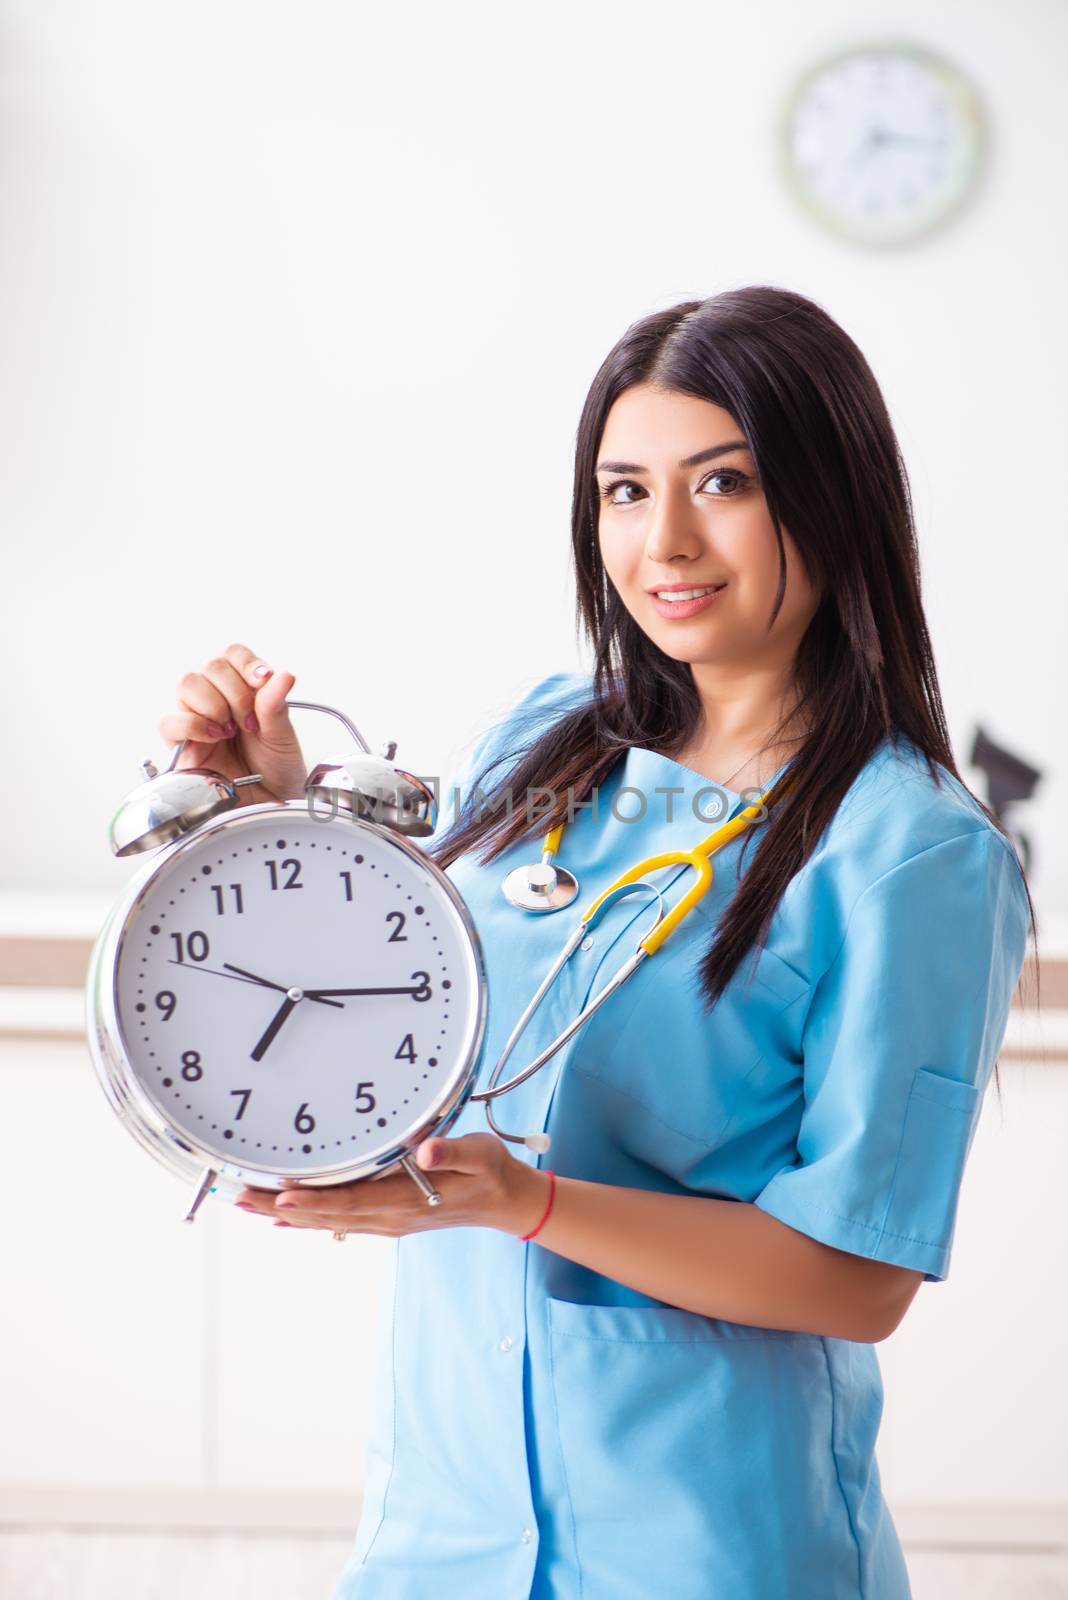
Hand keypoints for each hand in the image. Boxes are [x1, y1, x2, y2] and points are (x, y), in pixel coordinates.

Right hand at [158, 641, 306, 804]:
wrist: (269, 803)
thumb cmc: (276, 769)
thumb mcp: (282, 737)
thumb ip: (276, 706)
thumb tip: (282, 675)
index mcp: (243, 690)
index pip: (233, 655)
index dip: (246, 663)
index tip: (262, 681)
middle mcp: (217, 699)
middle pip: (210, 666)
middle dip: (236, 692)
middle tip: (251, 722)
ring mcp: (197, 720)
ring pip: (188, 684)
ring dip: (214, 705)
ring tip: (231, 731)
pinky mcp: (181, 744)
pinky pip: (170, 721)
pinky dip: (193, 724)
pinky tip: (214, 738)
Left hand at [234, 1133, 551, 1237]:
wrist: (504, 1200)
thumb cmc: (491, 1172)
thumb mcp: (480, 1154)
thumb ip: (452, 1151)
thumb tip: (426, 1151)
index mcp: (406, 1202)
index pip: (350, 1203)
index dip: (313, 1201)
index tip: (279, 1197)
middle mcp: (389, 1217)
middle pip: (325, 1216)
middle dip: (279, 1207)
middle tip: (237, 1198)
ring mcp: (385, 1220)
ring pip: (325, 1221)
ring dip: (284, 1213)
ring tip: (245, 1204)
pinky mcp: (385, 1216)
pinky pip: (336, 1220)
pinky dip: (306, 1217)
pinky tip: (283, 1215)